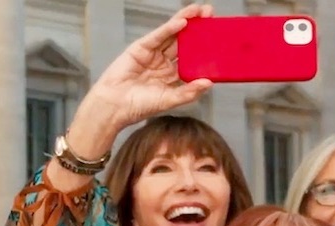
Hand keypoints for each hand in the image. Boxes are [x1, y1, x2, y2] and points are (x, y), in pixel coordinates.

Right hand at [88, 4, 213, 129]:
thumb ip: (189, 92)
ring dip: (186, 20)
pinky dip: (169, 29)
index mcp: (174, 74)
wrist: (115, 106)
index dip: (205, 46)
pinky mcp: (141, 48)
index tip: (219, 36)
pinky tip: (182, 22)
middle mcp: (165, 61)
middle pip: (184, 40)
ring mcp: (153, 53)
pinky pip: (158, 36)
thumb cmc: (140, 106)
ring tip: (200, 10)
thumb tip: (209, 83)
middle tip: (211, 12)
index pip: (193, 56)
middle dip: (198, 26)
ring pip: (172, 34)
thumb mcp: (170, 100)